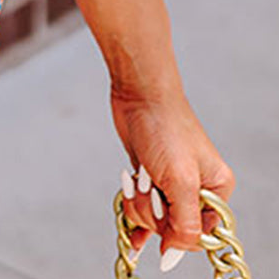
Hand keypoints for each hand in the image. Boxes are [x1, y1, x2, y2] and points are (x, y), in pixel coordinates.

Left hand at [111, 83, 234, 269]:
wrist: (139, 93)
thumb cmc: (165, 127)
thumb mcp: (180, 181)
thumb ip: (184, 223)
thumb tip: (173, 254)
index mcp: (216, 189)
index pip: (200, 235)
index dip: (177, 233)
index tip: (163, 219)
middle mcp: (196, 188)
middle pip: (172, 228)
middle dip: (153, 212)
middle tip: (147, 187)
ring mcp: (171, 182)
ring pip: (153, 217)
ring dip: (139, 203)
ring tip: (137, 178)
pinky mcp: (150, 176)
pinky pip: (142, 207)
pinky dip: (133, 210)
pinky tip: (130, 224)